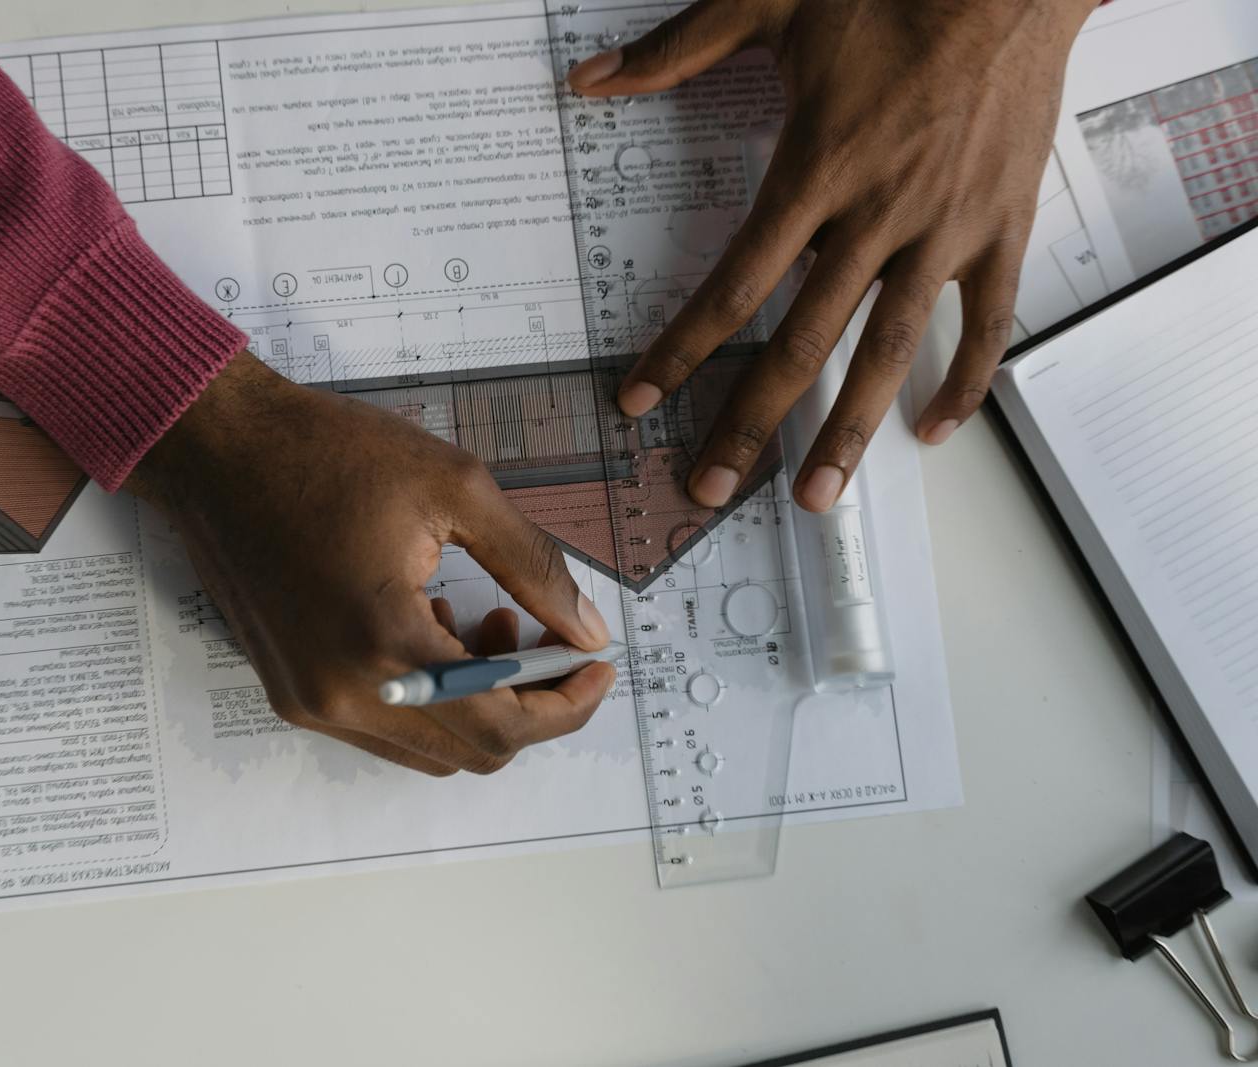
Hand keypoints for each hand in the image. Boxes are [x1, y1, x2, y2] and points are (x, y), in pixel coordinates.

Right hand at [126, 352, 616, 775]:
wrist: (217, 449)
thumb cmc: (329, 453)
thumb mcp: (455, 488)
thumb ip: (532, 566)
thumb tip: (587, 630)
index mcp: (385, 644)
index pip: (503, 725)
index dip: (567, 705)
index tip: (597, 665)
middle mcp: (342, 694)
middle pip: (471, 752)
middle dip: (528, 703)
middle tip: (548, 637)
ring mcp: (308, 702)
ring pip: (428, 748)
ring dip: (477, 704)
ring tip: (486, 619)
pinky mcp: (289, 691)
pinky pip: (382, 727)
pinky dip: (428, 699)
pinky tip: (431, 623)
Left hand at [568, 0, 1095, 510]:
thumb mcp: (771, 1)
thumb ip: (678, 46)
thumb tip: (590, 76)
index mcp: (816, 171)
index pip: (734, 285)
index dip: (681, 350)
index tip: (641, 400)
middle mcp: (877, 216)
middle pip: (800, 343)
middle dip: (748, 424)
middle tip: (710, 488)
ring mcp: (945, 230)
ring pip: (891, 351)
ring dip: (849, 431)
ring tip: (814, 494)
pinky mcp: (1003, 228)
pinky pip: (988, 323)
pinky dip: (965, 380)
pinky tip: (933, 430)